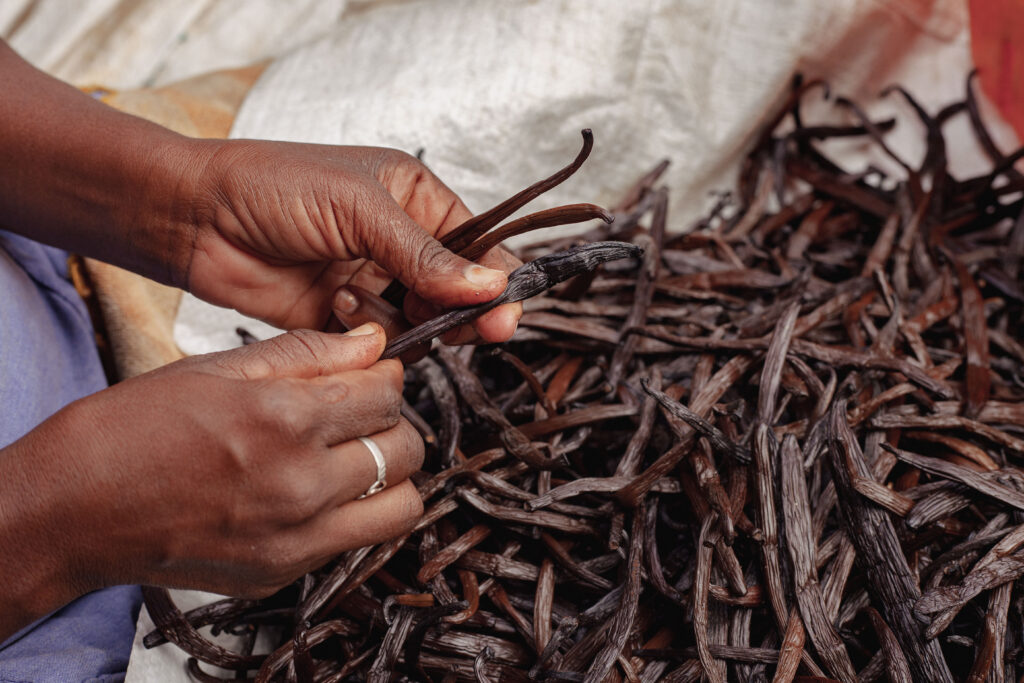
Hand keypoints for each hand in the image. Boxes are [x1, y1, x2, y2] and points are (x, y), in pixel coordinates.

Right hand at [0, 324, 421, 638]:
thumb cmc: (131, 432)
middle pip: (406, 448)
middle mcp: (299, 484)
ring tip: (354, 456)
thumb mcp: (217, 369)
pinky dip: (357, 512)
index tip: (371, 374)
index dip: (385, 376)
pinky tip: (320, 491)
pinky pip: (357, 540)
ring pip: (401, 505)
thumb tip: (372, 342)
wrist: (73, 510)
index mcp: (282, 419)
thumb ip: (306, 354)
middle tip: (362, 414)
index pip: (387, 393)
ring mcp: (295, 537)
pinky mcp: (285, 573)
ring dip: (392, 475)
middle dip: (394, 422)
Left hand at [184, 140, 522, 342]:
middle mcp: (400, 241)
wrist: (194, 219)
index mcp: (414, 198)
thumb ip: (423, 253)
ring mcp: (372, 280)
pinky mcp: (343, 318)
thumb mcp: (358, 208)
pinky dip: (366, 336)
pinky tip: (334, 309)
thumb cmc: (271, 186)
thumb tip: (488, 285)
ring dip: (399, 319)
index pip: (478, 245)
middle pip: (457, 292)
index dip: (496, 281)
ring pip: (421, 323)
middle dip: (457, 312)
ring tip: (354, 297)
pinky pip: (380, 343)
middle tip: (462, 331)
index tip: (504, 314)